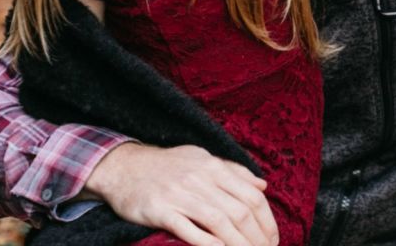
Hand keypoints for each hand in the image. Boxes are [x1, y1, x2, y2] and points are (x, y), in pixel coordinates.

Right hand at [83, 143, 277, 245]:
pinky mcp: (160, 210)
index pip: (251, 196)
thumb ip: (233, 172)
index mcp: (213, 167)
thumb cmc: (167, 165)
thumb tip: (263, 186)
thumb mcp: (202, 158)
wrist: (123, 166)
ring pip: (219, 221)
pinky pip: (188, 229)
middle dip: (257, 237)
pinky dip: (208, 243)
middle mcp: (200, 179)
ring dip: (238, 243)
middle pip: (239, 211)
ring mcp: (180, 194)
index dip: (267, 220)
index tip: (272, 238)